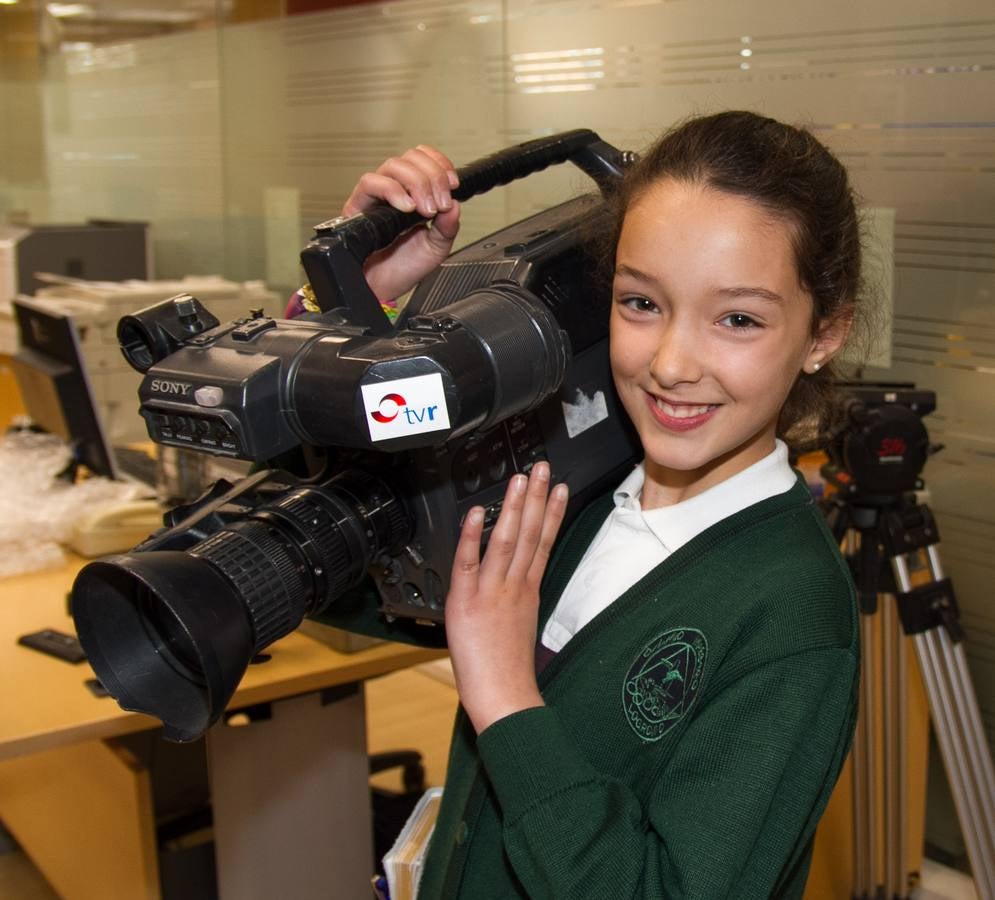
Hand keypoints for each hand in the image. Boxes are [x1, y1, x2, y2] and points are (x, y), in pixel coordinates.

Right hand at [343, 145, 460, 302]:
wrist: (381, 289)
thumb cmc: (402, 269)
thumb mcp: (436, 248)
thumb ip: (448, 226)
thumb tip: (456, 204)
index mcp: (414, 194)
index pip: (424, 159)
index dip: (440, 164)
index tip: (453, 184)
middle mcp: (395, 190)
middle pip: (412, 157)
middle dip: (432, 177)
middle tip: (439, 204)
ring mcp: (376, 196)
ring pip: (394, 165)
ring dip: (416, 183)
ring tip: (424, 211)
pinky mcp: (358, 205)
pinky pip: (371, 182)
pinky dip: (393, 191)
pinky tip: (406, 208)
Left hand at [445, 462, 568, 733]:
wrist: (504, 699)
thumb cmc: (510, 672)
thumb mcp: (520, 628)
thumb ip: (517, 600)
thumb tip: (516, 584)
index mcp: (528, 591)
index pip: (542, 542)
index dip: (551, 512)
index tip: (558, 488)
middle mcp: (514, 586)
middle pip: (529, 534)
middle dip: (537, 497)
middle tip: (542, 467)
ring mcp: (492, 592)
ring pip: (506, 541)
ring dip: (513, 507)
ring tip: (520, 479)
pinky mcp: (467, 603)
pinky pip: (468, 564)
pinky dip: (472, 537)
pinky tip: (477, 513)